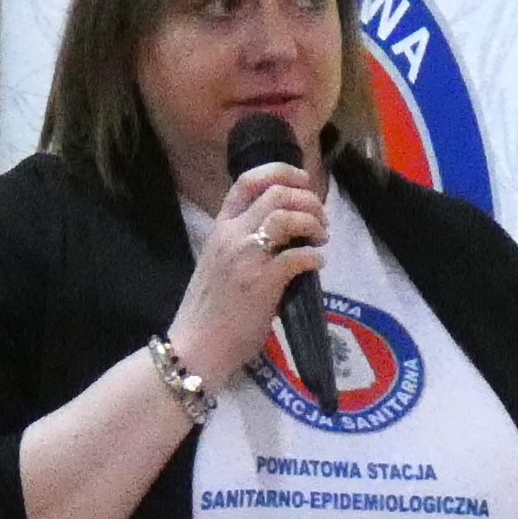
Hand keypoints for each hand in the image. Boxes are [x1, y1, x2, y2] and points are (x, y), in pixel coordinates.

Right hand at [164, 158, 320, 389]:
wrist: (195, 346)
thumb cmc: (209, 311)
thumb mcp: (219, 264)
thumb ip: (242, 243)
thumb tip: (283, 236)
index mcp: (219, 228)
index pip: (246, 182)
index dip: (279, 172)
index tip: (302, 180)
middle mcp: (231, 235)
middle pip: (275, 193)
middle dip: (307, 199)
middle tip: (320, 218)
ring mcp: (246, 257)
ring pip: (286, 216)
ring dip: (313, 222)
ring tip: (321, 237)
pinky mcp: (262, 282)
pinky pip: (298, 255)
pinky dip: (315, 256)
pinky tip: (318, 263)